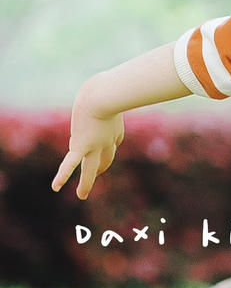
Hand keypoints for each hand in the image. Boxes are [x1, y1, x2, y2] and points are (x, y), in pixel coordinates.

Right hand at [51, 81, 124, 200]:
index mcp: (114, 131)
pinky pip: (71, 164)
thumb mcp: (114, 96)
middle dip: (101, 168)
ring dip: (87, 182)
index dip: (111, 143)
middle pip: (105, 158)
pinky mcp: (80, 146)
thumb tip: (118, 95)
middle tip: (96, 178)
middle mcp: (105, 141)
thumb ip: (118, 98)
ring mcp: (93, 146)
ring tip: (82, 194)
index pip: (113, 142)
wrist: (102, 98)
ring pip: (91, 168)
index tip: (110, 142)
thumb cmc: (108, 92)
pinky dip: (63, 175)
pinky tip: (56, 187)